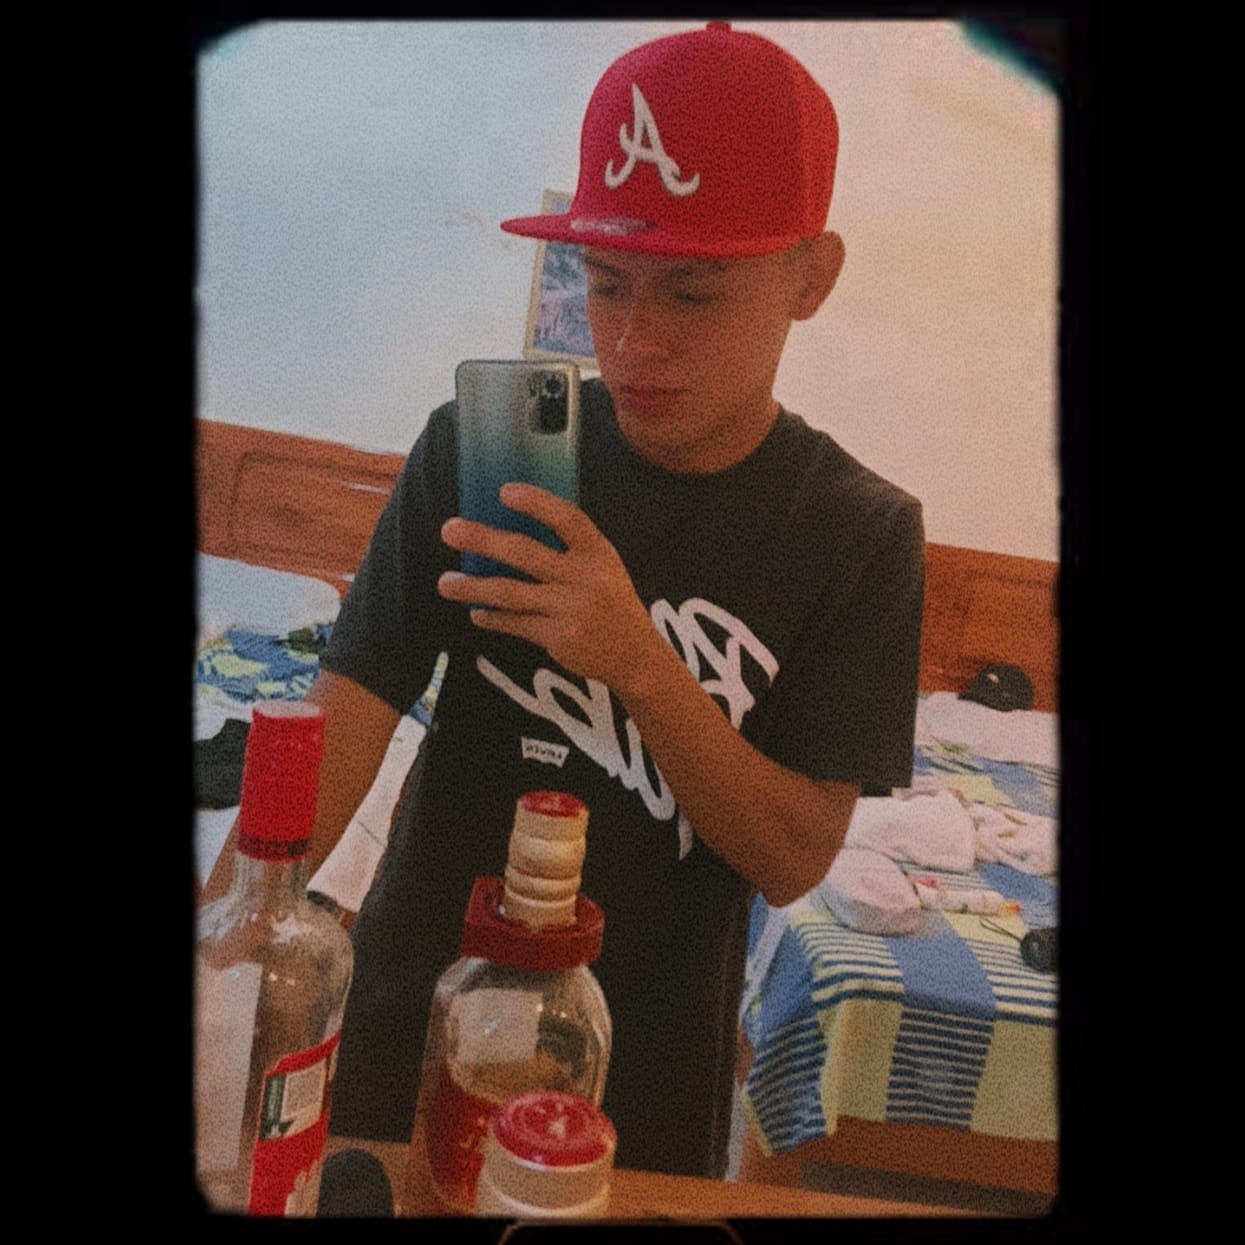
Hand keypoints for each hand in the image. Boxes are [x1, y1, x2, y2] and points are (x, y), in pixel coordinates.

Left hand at [438, 483, 655, 690]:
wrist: (636, 655)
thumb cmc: (610, 602)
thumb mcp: (604, 567)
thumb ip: (571, 549)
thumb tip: (513, 529)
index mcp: (598, 553)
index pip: (567, 519)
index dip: (536, 502)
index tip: (504, 491)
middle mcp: (585, 578)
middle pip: (525, 553)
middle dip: (483, 539)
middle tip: (449, 530)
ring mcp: (571, 609)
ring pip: (510, 593)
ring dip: (473, 587)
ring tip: (445, 583)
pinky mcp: (559, 637)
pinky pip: (516, 623)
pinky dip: (492, 617)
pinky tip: (476, 611)